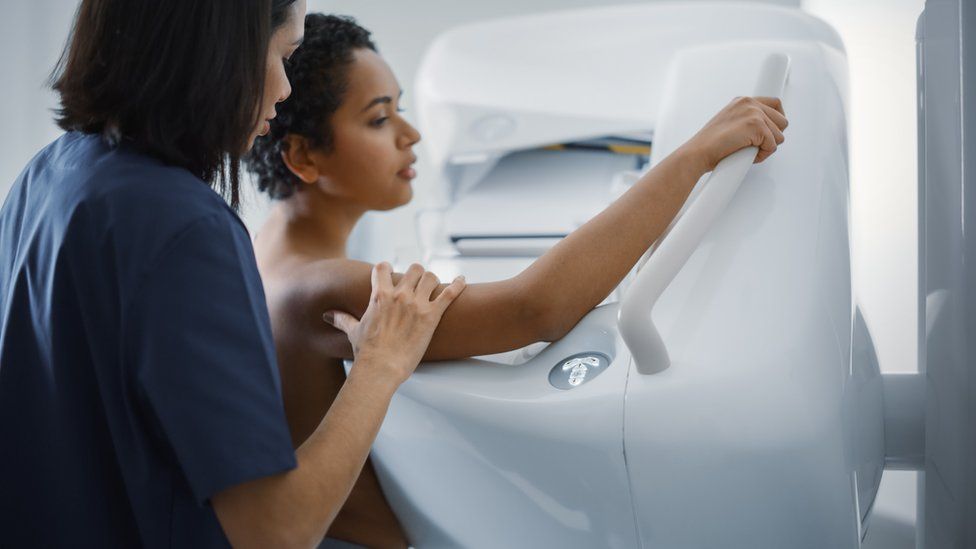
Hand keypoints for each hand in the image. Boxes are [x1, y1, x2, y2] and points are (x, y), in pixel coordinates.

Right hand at [323, 262, 465, 384]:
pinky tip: (462, 280)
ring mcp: (417, 304)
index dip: (387, 269)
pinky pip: (450, 293)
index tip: (391, 273)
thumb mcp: (353, 332)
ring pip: (431, 277)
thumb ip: (342, 319)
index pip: (383, 268)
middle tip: (417, 284)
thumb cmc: (367, 353)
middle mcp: (399, 295)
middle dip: (416, 275)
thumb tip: (328, 315)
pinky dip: (458, 284)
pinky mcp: (432, 316)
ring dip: (433, 281)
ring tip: (435, 288)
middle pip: (413, 269)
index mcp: (379, 296)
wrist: (381, 369)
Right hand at [681, 96, 787, 171]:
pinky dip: (761, 156)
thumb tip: (766, 131)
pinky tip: (745, 155)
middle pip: (782, 120)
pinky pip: (772, 146)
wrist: (697, 153)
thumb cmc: (709, 145)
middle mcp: (749, 103)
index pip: (775, 104)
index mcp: (743, 101)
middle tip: (756, 146)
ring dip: (766, 148)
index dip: (776, 120)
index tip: (773, 130)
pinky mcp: (756, 126)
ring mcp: (753, 112)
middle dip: (773, 137)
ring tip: (747, 151)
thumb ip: (747, 122)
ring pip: (779, 136)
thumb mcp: (730, 124)